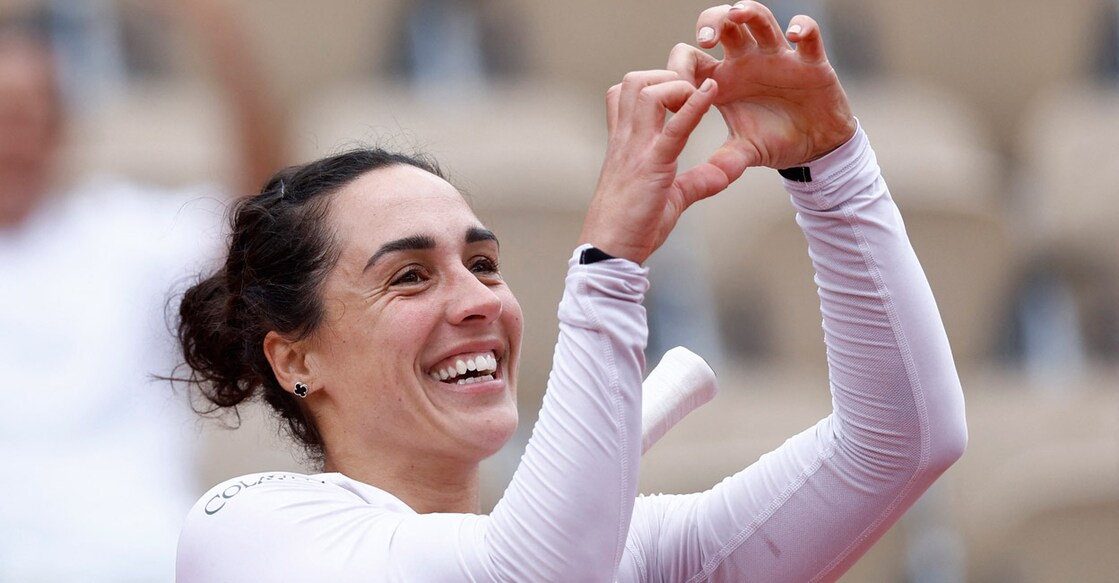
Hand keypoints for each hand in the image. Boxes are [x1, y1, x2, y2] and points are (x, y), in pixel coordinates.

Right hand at [579, 71, 731, 264]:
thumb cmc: (632, 228)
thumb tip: (726, 173)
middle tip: (689, 94)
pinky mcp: (652, 167)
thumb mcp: (670, 197)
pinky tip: (712, 92)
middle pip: (634, 82)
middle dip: (664, 76)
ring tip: (697, 98)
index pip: (624, 94)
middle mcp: (625, 140)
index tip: (680, 94)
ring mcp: (636, 151)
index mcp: (624, 144)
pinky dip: (694, 105)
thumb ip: (697, 181)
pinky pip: (673, 127)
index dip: (653, 83)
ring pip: (647, 92)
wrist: (610, 252)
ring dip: (677, 86)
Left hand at [669, 2, 856, 177]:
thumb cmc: (775, 142)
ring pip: (760, 21)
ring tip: (737, 15)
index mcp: (724, 80)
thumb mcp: (745, 151)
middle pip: (724, 26)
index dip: (682, 66)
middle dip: (712, 24)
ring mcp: (778, 57)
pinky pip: (809, 36)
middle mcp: (748, 61)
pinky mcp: (810, 62)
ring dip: (748, 13)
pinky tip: (795, 34)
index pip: (693, 58)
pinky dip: (804, 28)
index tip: (680, 85)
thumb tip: (704, 179)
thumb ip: (724, 160)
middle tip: (705, 39)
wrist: (814, 149)